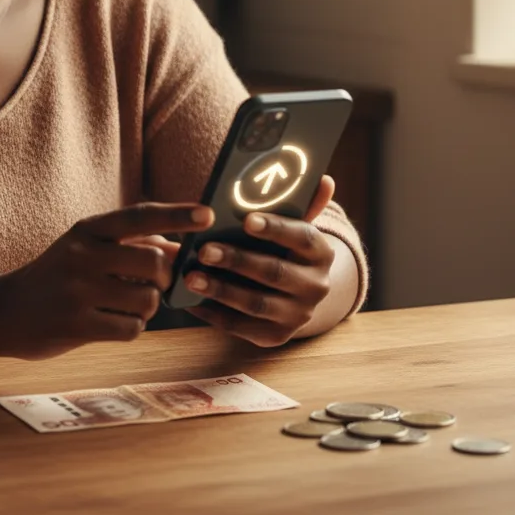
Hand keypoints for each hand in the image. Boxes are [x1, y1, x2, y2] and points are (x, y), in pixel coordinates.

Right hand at [0, 203, 213, 360]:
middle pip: (154, 262)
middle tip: (155, 283)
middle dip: (165, 276)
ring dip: (148, 306)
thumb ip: (128, 244)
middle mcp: (83, 255)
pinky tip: (111, 323)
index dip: (177, 215)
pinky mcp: (77, 326)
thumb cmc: (57, 275)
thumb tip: (178, 248)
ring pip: (148, 299)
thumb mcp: (84, 247)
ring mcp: (79, 291)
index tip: (209, 214)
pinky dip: (131, 328)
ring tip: (125, 304)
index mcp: (87, 230)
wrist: (4, 310)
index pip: (140, 216)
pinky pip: (131, 329)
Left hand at [185, 175, 336, 347]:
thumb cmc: (282, 246)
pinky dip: (214, 314)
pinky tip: (191, 300)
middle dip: (237, 260)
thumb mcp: (292, 225)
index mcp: (321, 252)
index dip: (275, 228)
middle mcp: (316, 287)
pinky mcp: (275, 336)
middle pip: (274, 272)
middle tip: (204, 250)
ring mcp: (297, 315)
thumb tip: (324, 178)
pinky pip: (241, 326)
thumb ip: (302, 203)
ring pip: (256, 304)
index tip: (247, 219)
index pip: (302, 236)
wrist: (294, 292)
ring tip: (191, 276)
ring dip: (221, 290)